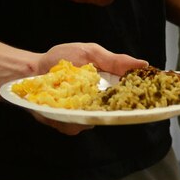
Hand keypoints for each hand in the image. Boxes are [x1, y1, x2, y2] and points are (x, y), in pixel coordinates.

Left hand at [26, 42, 152, 134]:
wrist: (30, 69)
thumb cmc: (61, 59)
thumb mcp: (91, 53)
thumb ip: (116, 61)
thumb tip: (144, 64)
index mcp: (109, 88)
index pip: (130, 98)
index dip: (141, 100)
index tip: (149, 97)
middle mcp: (98, 105)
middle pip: (115, 115)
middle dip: (115, 109)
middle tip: (103, 94)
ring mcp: (82, 117)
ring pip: (94, 121)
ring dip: (85, 109)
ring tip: (71, 93)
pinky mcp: (65, 123)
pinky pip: (74, 126)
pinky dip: (67, 116)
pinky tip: (58, 103)